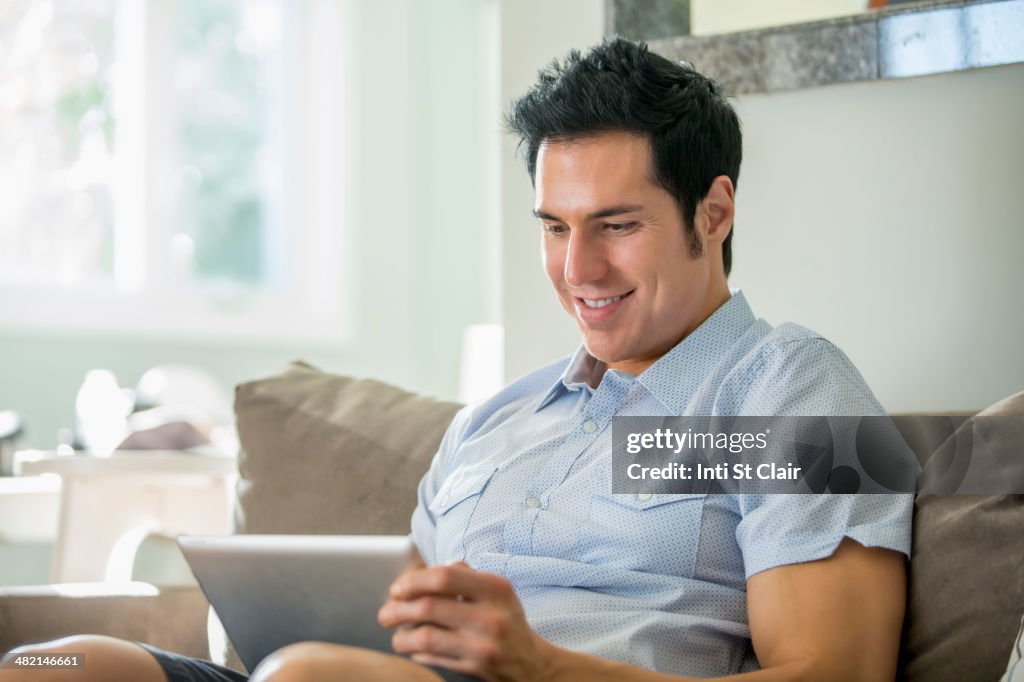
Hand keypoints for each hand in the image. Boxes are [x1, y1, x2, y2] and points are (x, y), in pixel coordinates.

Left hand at [377, 562, 556, 681]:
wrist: (533, 665)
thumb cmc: (507, 620)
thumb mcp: (497, 591)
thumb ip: (465, 577)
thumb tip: (423, 570)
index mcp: (496, 589)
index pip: (444, 577)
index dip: (414, 580)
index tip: (398, 588)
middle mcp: (491, 616)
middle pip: (429, 607)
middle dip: (398, 609)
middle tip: (385, 613)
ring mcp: (482, 645)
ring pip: (426, 637)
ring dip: (402, 636)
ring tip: (395, 636)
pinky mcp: (476, 669)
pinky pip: (434, 658)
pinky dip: (417, 653)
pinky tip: (413, 650)